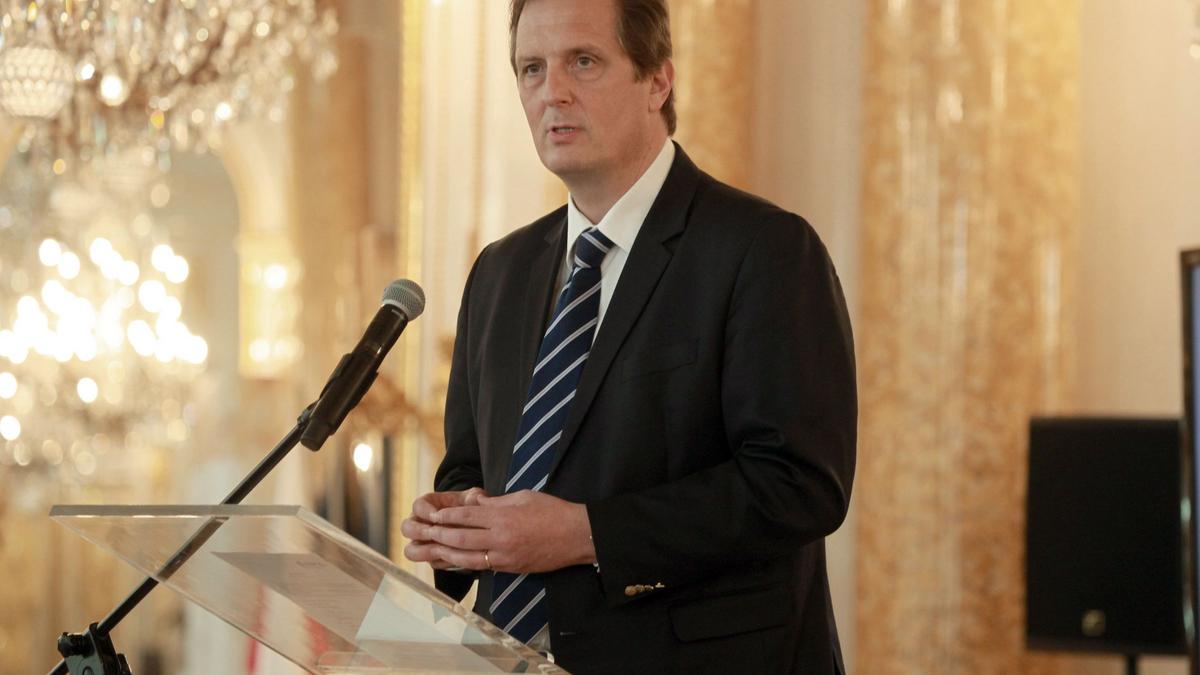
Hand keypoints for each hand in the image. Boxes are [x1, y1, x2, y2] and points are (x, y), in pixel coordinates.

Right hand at [401, 488, 486, 568]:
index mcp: (428, 506)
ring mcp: (424, 543)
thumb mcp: (474, 499)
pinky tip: (453, 558)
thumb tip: (476, 499)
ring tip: (439, 549)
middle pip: (406, 528)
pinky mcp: (434, 558)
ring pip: (411, 550)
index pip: (417, 506)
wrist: (478, 526)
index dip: (424, 511)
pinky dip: (441, 561)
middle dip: (419, 531)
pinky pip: (431, 562)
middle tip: (433, 534)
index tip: (436, 515)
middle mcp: (420, 524)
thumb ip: (475, 497)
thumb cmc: (472, 508)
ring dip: (424, 551)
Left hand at [413, 490, 595, 573]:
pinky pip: (483, 566)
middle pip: (461, 538)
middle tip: (424, 533)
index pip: (467, 516)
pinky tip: (455, 562)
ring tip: (432, 551)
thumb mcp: (523, 497)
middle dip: (440, 536)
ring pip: (468, 557)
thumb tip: (477, 502)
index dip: (447, 516)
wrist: (577, 535)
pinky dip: (466, 564)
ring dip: (447, 554)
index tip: (434, 515)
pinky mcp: (512, 567)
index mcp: (503, 516)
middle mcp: (501, 537)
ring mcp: (506, 555)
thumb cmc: (553, 511)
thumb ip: (497, 501)